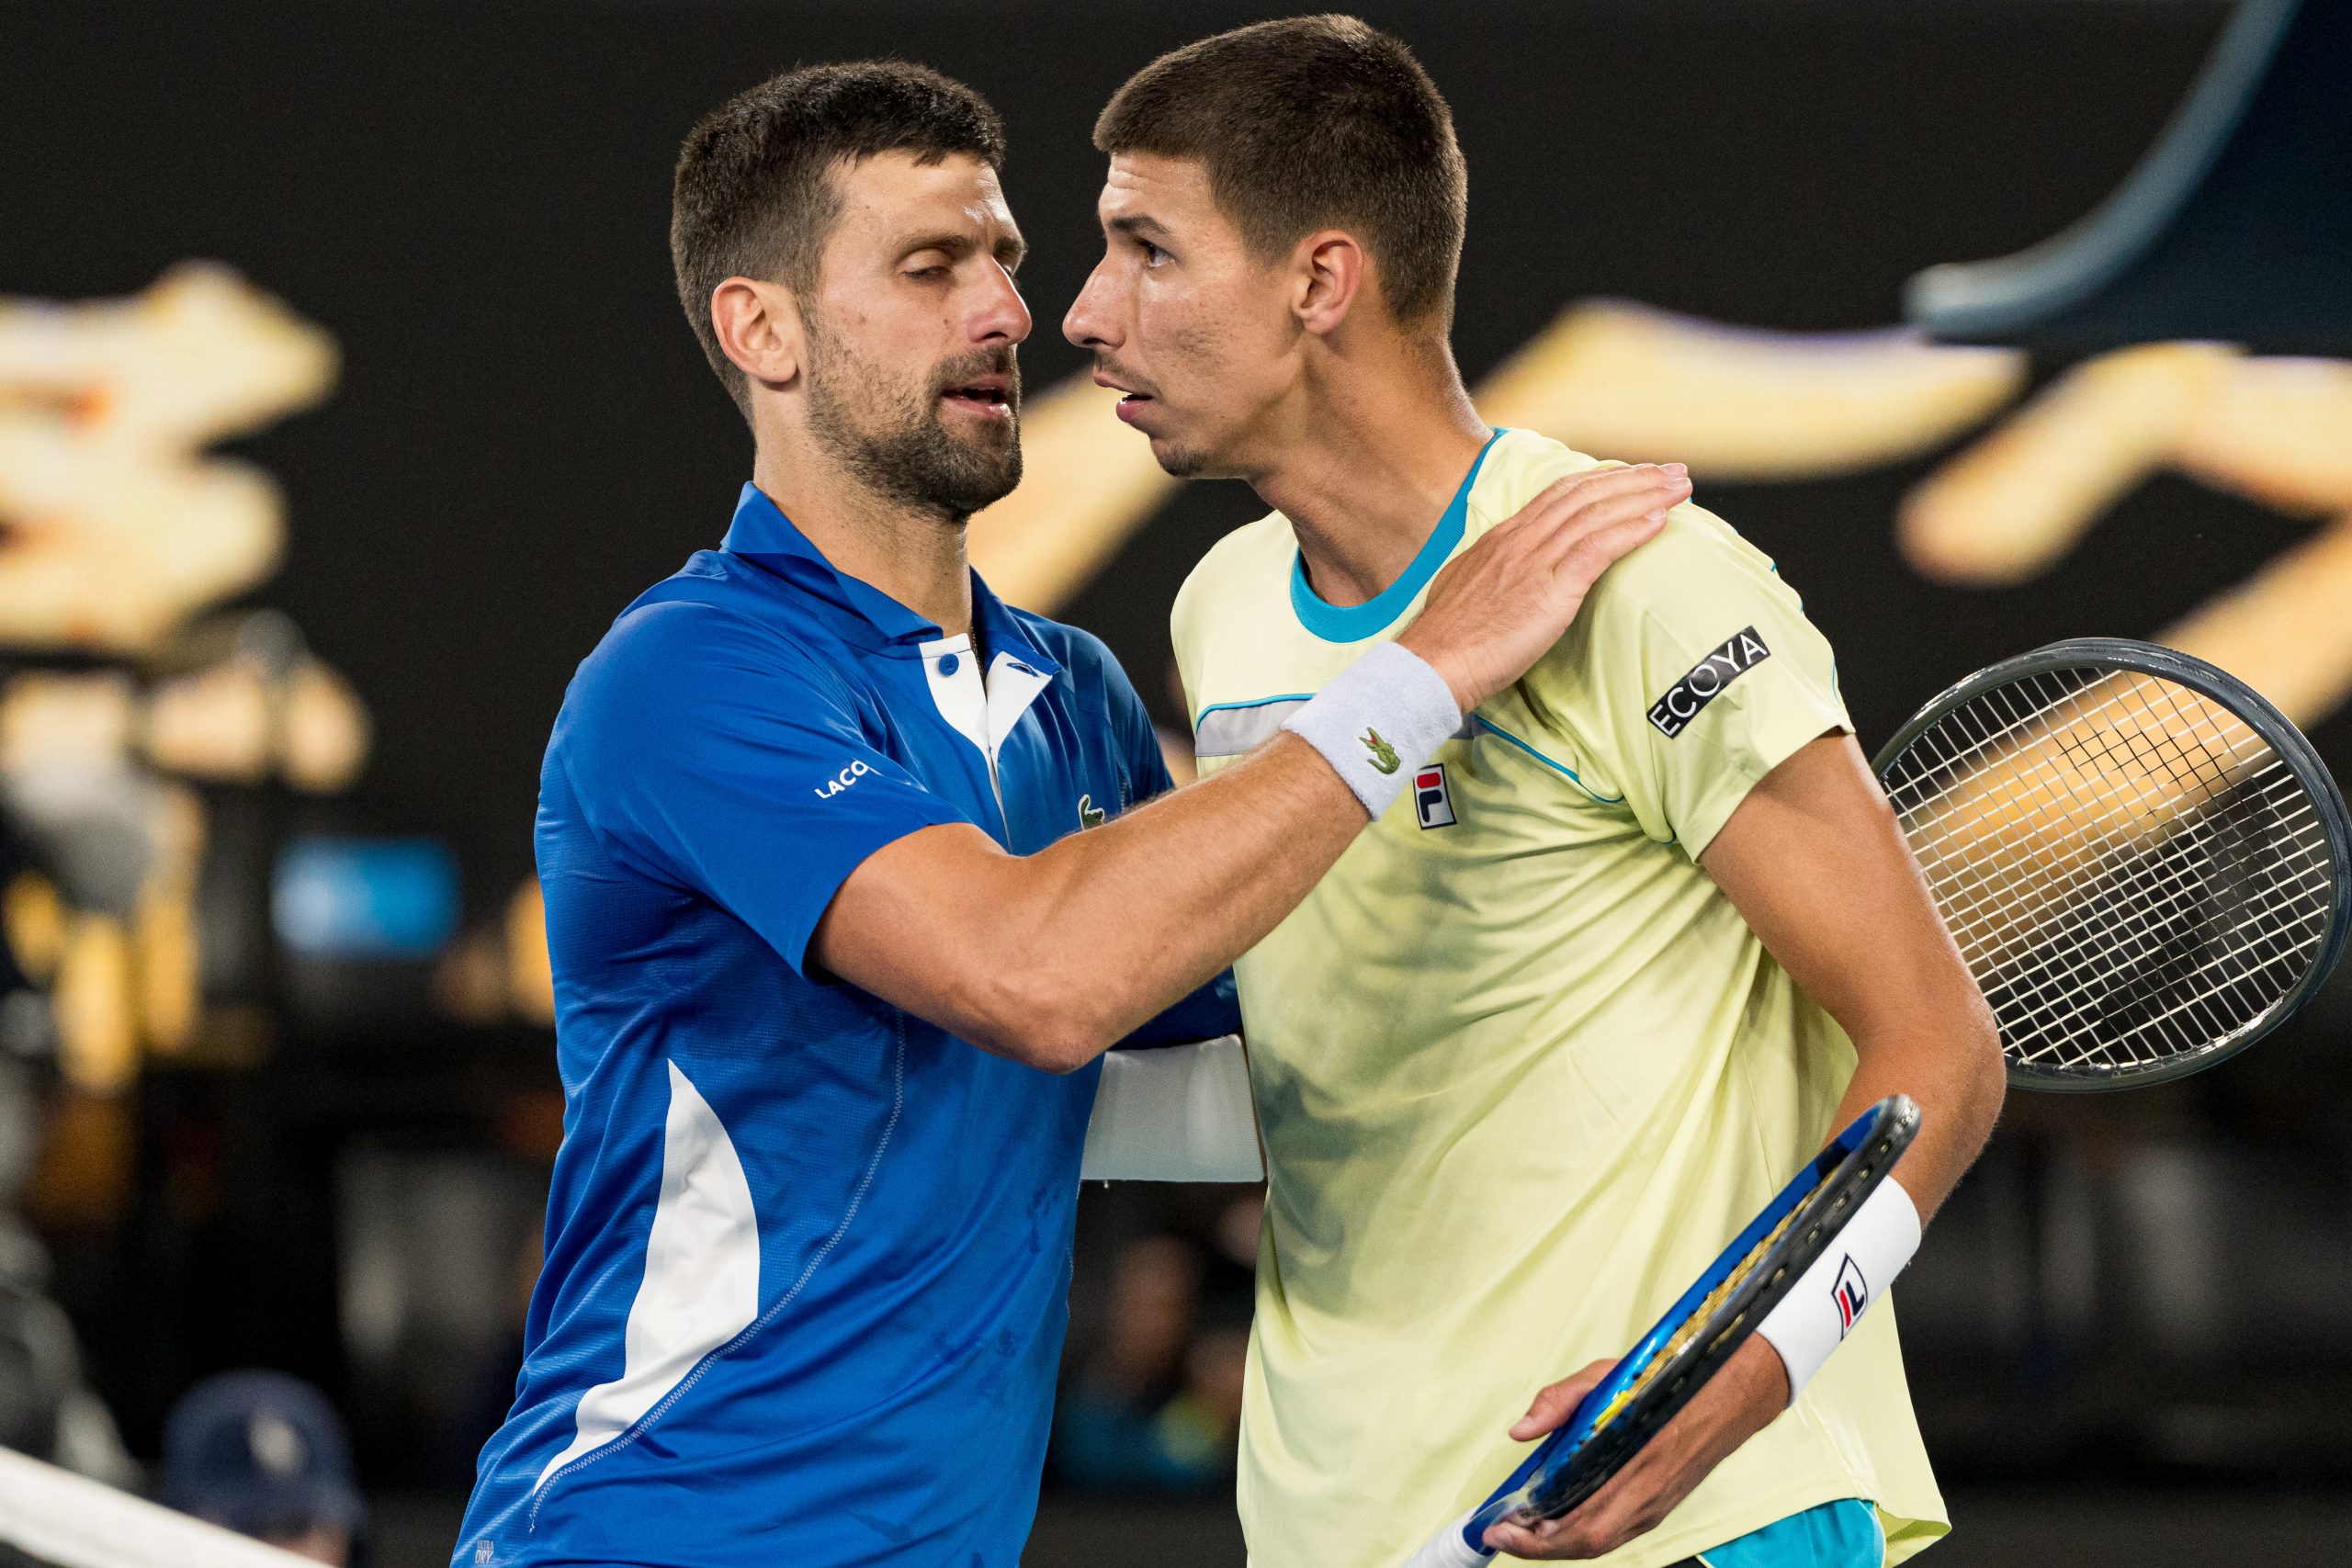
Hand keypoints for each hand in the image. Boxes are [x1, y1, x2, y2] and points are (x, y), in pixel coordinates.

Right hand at [1398, 463, 1688, 711]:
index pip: (1559, 496)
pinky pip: (1599, 548)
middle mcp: (1520, 539)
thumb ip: (1494, 575)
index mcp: (1502, 538)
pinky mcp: (1549, 589)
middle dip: (1633, 478)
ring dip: (1644, 494)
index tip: (1632, 477)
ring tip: (1680, 486)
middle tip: (1672, 471)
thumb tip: (1508, 577)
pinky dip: (1632, 529)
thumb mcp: (1467, 591)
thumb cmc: (1448, 642)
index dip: (1600, 482)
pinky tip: (1660, 519)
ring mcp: (1534, 561)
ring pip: (1598, 513)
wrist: (1432, 665)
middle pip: (1585, 494)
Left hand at [1481, 1335, 1787, 1560]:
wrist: (1726, 1394)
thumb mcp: (1605, 1376)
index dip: (1538, 1538)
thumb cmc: (1664, 1382)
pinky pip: (1613, 1532)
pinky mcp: (1658, 1506)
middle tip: (1501, 1532)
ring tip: (1520, 1527)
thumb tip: (1521, 1431)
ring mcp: (1654, 1506)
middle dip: (1537, 1547)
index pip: (1582, 1525)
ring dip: (1556, 1543)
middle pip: (1587, 1544)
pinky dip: (1579, 1533)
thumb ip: (1559, 1401)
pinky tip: (1556, 1519)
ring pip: (1600, 1542)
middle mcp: (1647, 1497)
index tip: (1501, 1528)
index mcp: (1635, 1466)